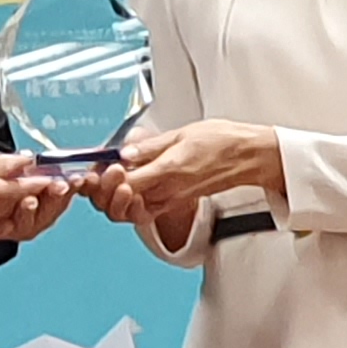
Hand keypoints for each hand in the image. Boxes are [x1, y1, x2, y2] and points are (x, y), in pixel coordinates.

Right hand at [0, 135, 57, 242]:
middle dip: (46, 202)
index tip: (58, 177)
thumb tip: (26, 164)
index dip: (40, 185)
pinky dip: (16, 212)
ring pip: (12, 225)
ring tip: (51, 191)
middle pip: (18, 217)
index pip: (14, 194)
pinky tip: (28, 198)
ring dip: (35, 210)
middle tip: (63, 185)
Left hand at [90, 120, 281, 249]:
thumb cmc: (221, 142)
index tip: (101, 165)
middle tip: (99, 174)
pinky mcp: (174, 203)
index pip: (124, 185)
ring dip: (114, 201)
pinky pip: (144, 212)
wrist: (246, 157)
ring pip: (129, 213)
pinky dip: (129, 205)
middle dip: (103, 194)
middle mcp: (166, 192)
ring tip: (111, 179)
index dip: (106, 179)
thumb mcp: (182, 134)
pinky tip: (127, 187)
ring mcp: (170, 200)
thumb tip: (125, 152)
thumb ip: (150, 146)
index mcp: (167, 172)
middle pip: (120, 206)